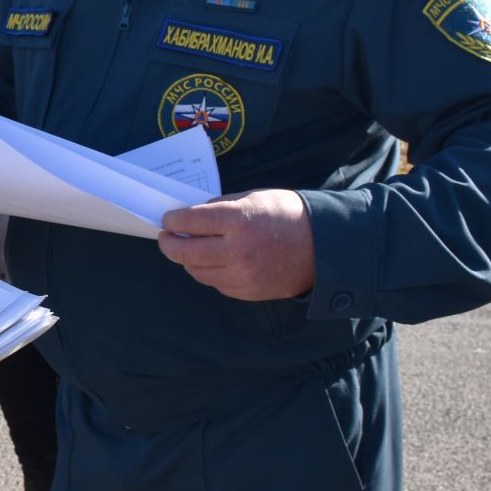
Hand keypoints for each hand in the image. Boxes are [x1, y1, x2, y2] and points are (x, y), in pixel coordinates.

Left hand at [157, 189, 315, 300]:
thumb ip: (221, 208)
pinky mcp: (249, 292)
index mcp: (239, 220)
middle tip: (166, 238)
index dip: (173, 221)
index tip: (167, 220)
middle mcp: (238, 250)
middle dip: (169, 245)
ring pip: (198, 272)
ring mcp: (243, 275)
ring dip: (187, 260)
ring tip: (187, 250)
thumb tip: (192, 217)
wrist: (325, 246)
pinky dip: (208, 273)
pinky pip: (216, 284)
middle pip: (186, 253)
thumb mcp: (254, 198)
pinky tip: (211, 262)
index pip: (190, 222)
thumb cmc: (288, 215)